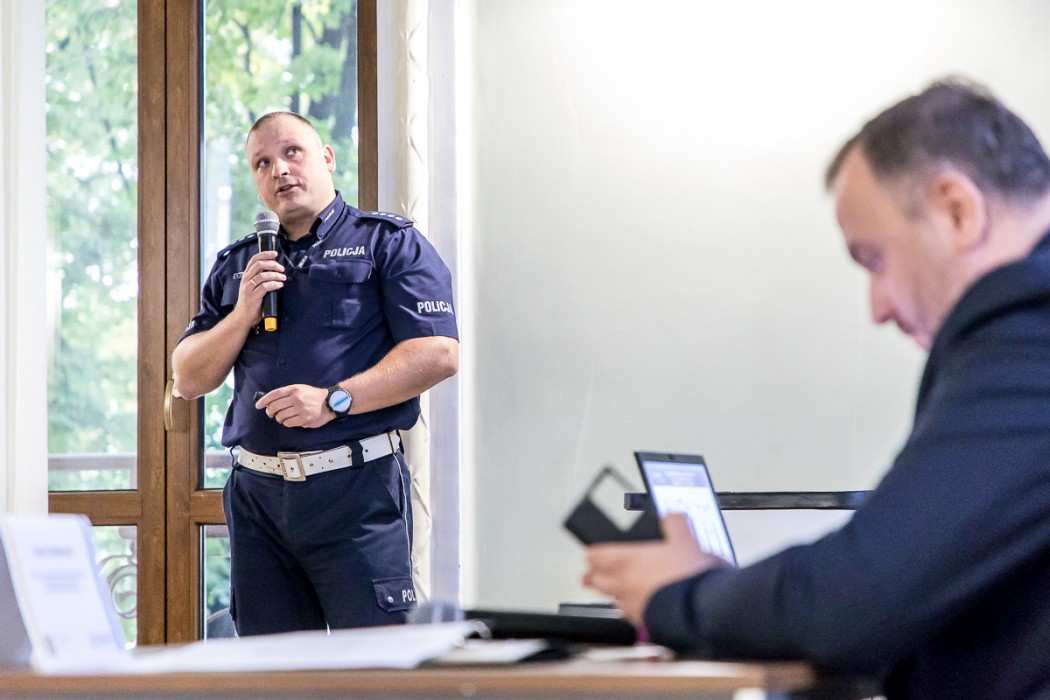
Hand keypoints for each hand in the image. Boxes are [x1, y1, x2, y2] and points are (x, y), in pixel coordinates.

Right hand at [234, 251, 284, 324]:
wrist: (242, 317)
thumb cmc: (250, 302)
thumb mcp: (253, 287)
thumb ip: (260, 278)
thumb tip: (274, 270)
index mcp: (246, 276)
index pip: (254, 259)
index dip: (265, 254)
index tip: (275, 253)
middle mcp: (246, 280)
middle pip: (259, 265)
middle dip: (272, 264)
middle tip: (281, 268)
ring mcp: (248, 288)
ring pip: (262, 275)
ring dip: (275, 275)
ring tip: (283, 277)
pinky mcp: (253, 296)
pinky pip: (265, 287)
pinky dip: (274, 284)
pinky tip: (280, 285)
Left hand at [255, 384, 332, 428]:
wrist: (329, 402)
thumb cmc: (312, 396)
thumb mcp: (300, 388)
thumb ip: (286, 393)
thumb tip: (269, 401)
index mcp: (294, 389)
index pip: (274, 394)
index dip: (264, 400)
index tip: (258, 405)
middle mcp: (296, 398)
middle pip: (274, 406)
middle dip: (269, 412)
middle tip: (271, 414)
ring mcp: (301, 409)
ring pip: (280, 416)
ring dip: (279, 418)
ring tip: (282, 417)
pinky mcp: (304, 419)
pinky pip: (288, 423)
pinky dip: (286, 423)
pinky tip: (290, 420)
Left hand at [582, 513, 729, 623]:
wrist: (703, 610)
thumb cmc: (689, 576)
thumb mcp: (686, 539)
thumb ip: (674, 523)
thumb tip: (672, 517)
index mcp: (627, 561)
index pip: (594, 556)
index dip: (593, 553)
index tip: (593, 552)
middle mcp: (624, 585)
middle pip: (595, 581)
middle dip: (594, 576)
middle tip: (595, 573)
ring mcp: (633, 607)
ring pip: (612, 600)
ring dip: (613, 593)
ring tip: (619, 588)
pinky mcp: (646, 624)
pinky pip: (630, 615)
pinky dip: (632, 608)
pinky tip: (643, 604)